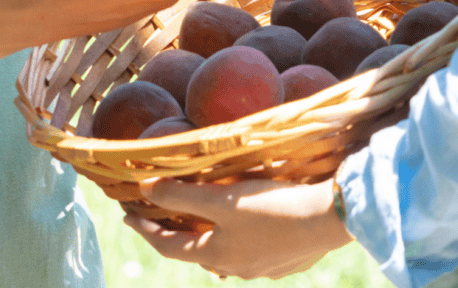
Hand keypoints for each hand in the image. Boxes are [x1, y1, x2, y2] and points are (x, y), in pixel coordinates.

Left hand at [123, 177, 353, 280]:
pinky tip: (246, 230)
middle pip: (196, 252)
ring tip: (202, 223)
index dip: (145, 230)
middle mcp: (237, 268)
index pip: (167, 245)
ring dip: (209, 239)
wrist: (330, 219)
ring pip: (226, 255)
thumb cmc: (272, 207)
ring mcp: (264, 268)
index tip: (127, 215)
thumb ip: (180, 194)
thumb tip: (144, 188)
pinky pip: (253, 252)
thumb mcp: (221, 198)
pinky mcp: (288, 260)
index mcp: (215, 255)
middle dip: (176, 234)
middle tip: (161, 215)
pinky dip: (239, 239)